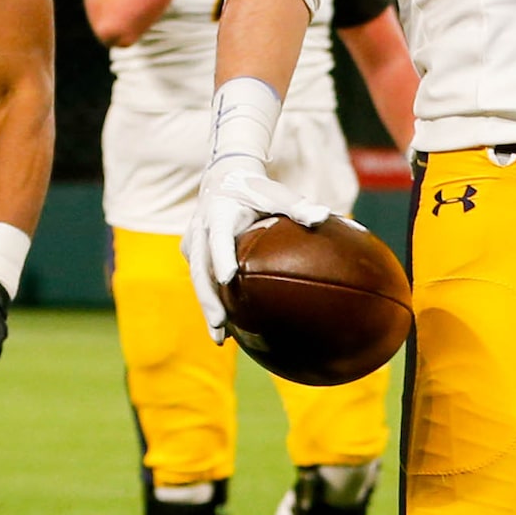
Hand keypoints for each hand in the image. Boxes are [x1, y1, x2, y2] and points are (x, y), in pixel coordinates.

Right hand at [181, 159, 334, 339]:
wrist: (224, 176)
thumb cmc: (257, 188)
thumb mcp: (277, 194)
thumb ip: (299, 206)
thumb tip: (325, 216)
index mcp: (220, 212)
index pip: (219, 237)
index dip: (222, 257)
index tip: (229, 279)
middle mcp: (201, 227)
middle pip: (199, 268)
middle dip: (208, 298)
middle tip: (221, 325)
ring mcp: (192, 240)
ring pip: (196, 278)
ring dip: (207, 307)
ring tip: (220, 338)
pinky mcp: (190, 250)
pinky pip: (199, 277)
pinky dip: (209, 299)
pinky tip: (223, 325)